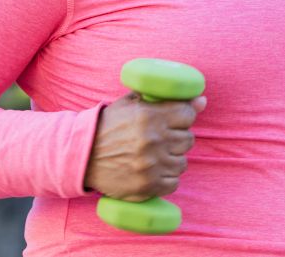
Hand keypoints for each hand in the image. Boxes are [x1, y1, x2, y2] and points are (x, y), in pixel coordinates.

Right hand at [83, 93, 205, 201]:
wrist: (82, 155)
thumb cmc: (109, 125)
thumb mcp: (131, 104)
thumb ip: (165, 99)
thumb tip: (201, 101)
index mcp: (149, 116)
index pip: (188, 114)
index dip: (183, 116)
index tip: (175, 120)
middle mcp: (153, 140)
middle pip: (188, 139)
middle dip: (177, 138)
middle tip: (163, 138)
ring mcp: (151, 165)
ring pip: (182, 162)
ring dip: (172, 159)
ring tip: (156, 155)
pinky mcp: (147, 186)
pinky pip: (174, 182)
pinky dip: (166, 177)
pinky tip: (154, 170)